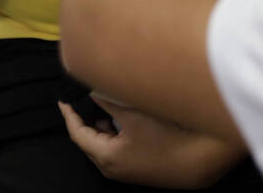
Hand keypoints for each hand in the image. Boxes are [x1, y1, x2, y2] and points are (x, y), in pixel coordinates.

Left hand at [59, 98, 243, 187]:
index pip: (77, 133)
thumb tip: (92, 92)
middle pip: (89, 140)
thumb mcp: (135, 115)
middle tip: (82, 98)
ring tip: (106, 105)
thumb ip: (109, 102)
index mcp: (106, 156)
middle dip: (86, 118)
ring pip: (104, 144)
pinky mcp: (137, 168)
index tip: (63, 98)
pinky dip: (115, 133)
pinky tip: (125, 119)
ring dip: (102, 125)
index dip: (69, 114)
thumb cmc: (168, 137)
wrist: (198, 161)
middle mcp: (111, 167)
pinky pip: (117, 148)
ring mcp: (124, 170)